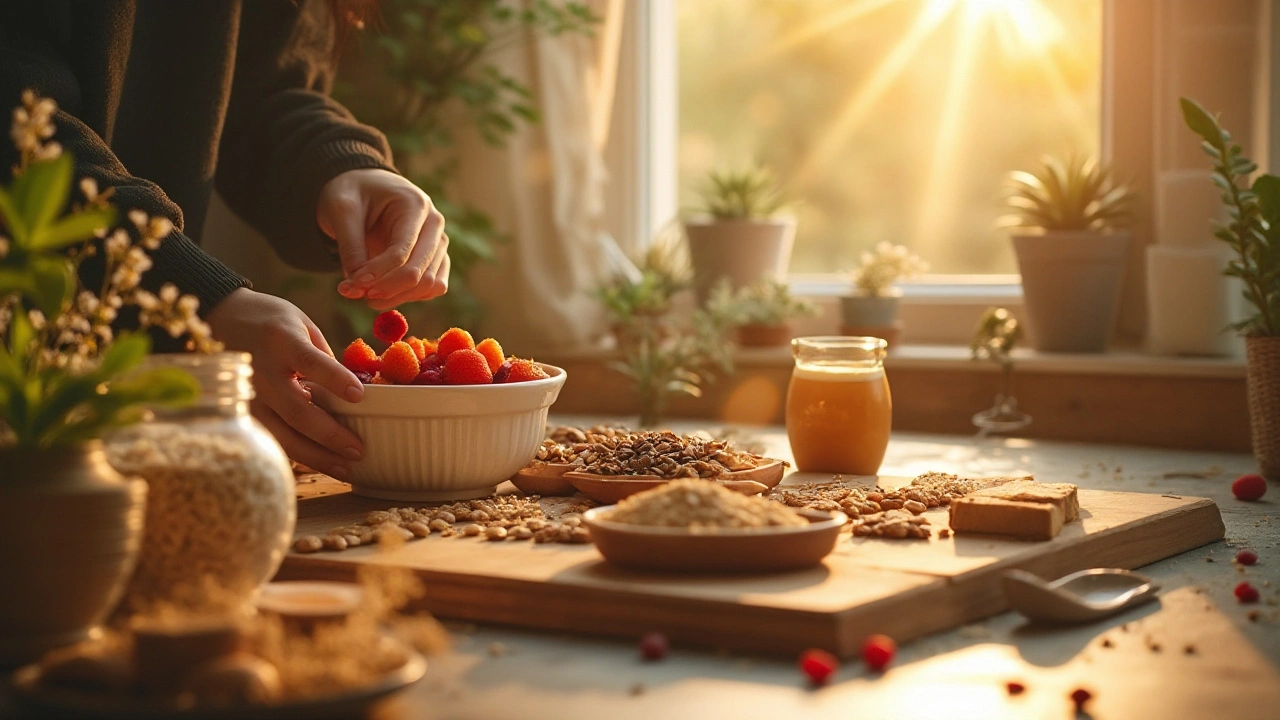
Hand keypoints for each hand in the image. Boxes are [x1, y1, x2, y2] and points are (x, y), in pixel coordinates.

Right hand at [206, 288, 364, 478]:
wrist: (217, 316)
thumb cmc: (269, 320)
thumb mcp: (301, 324)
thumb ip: (323, 357)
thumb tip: (348, 394)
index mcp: (282, 341)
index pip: (311, 362)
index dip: (335, 380)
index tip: (359, 396)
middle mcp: (261, 371)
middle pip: (297, 410)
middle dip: (330, 434)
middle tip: (358, 450)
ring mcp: (247, 396)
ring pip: (281, 434)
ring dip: (315, 456)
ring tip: (344, 468)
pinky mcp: (240, 413)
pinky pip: (270, 438)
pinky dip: (296, 454)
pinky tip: (318, 463)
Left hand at [317, 169, 450, 309]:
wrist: (365, 187)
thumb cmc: (354, 193)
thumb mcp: (342, 210)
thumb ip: (350, 247)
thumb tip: (356, 287)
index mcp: (415, 205)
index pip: (402, 252)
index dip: (376, 274)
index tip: (348, 287)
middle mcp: (434, 225)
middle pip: (421, 273)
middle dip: (386, 290)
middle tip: (353, 294)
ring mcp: (438, 243)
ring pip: (429, 286)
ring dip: (397, 297)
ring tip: (364, 294)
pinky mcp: (436, 259)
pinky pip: (431, 289)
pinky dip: (408, 296)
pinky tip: (382, 293)